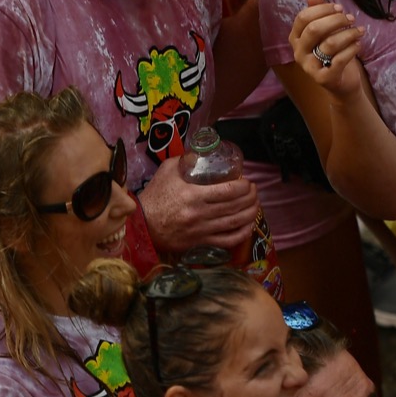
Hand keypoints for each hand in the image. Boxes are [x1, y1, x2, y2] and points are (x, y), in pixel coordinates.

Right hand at [138, 156, 259, 253]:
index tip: (247, 182)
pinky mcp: (200, 243)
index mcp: (192, 195)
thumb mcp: (168, 171)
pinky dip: (243, 233)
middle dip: (251, 197)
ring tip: (255, 204)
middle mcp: (199, 213)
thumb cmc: (155, 195)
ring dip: (251, 212)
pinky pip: (228, 240)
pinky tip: (248, 225)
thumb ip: (187, 160)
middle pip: (236, 206)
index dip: (244, 186)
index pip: (229, 191)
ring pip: (236, 223)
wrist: (140, 224)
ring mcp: (201, 230)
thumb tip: (204, 153)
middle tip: (253, 191)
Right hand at [289, 0, 366, 100]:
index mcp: (296, 38)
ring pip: (329, 43)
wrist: (342, 84)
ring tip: (359, 31)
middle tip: (351, 19)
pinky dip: (352, 49)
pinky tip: (358, 44)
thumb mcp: (326, 32)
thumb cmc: (333, 54)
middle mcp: (298, 52)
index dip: (323, 9)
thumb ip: (318, 14)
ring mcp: (309, 67)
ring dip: (348, 34)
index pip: (304, 17)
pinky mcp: (323, 79)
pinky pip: (339, 60)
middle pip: (315, 29)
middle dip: (336, 20)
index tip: (340, 8)